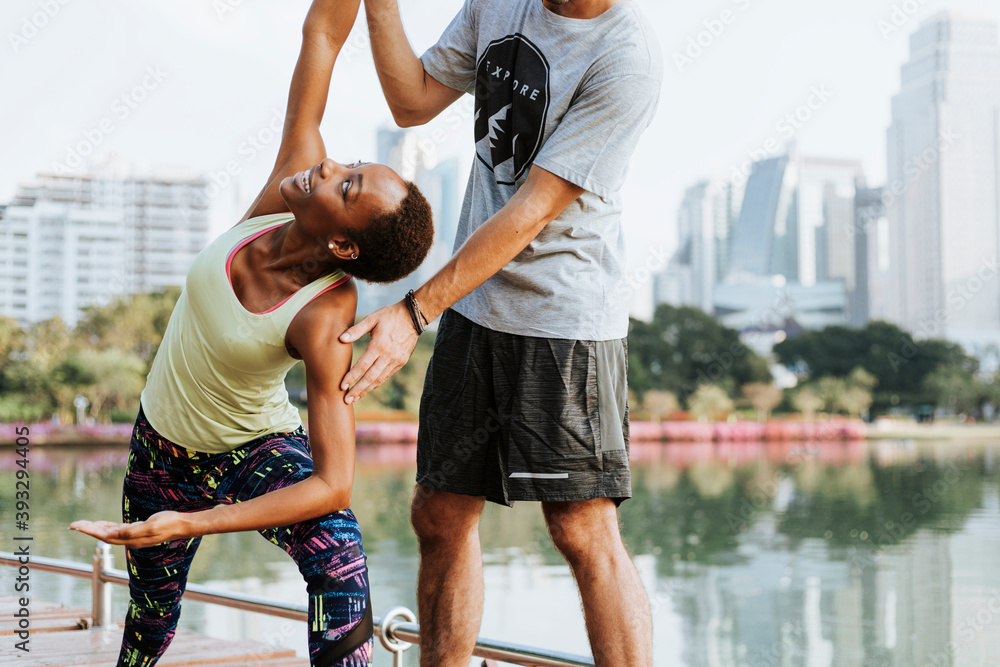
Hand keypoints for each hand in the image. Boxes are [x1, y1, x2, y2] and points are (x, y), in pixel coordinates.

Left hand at [69, 511, 190, 548]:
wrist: (183, 525)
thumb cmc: (169, 524)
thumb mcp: (151, 526)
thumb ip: (132, 531)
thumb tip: (113, 535)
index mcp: (131, 539)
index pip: (105, 536)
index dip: (90, 531)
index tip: (77, 526)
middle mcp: (130, 540)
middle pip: (104, 535)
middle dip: (88, 529)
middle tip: (73, 524)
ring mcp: (134, 536)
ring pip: (109, 533)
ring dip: (96, 528)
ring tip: (82, 525)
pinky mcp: (138, 531)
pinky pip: (118, 530)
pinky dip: (107, 526)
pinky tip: (102, 524)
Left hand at [339, 300, 418, 403]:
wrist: (413, 317)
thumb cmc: (389, 315)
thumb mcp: (372, 318)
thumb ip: (356, 330)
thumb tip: (341, 339)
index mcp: (380, 345)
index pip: (363, 365)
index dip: (352, 377)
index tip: (342, 386)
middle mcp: (389, 355)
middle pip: (371, 377)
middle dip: (357, 390)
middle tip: (346, 400)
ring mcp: (397, 360)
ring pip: (380, 379)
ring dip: (366, 390)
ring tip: (355, 398)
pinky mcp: (401, 362)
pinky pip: (387, 376)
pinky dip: (377, 383)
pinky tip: (368, 388)